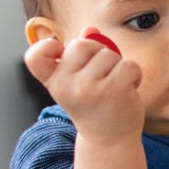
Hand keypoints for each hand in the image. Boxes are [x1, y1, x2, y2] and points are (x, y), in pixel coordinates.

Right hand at [24, 27, 142, 142]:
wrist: (108, 139)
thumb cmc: (94, 104)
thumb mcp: (79, 80)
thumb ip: (81, 54)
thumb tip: (90, 30)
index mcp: (53, 81)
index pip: (35, 56)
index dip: (45, 45)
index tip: (57, 49)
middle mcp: (66, 85)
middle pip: (82, 44)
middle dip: (97, 52)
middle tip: (101, 73)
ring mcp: (89, 88)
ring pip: (109, 54)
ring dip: (117, 66)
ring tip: (114, 85)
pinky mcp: (114, 90)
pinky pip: (128, 65)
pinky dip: (133, 74)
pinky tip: (127, 89)